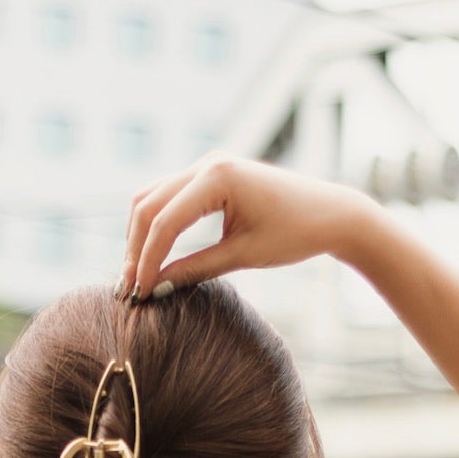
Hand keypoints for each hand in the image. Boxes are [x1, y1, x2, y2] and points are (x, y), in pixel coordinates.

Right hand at [121, 154, 374, 298]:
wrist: (330, 213)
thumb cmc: (295, 233)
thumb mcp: (243, 255)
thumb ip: (196, 269)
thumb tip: (157, 288)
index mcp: (217, 176)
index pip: (165, 221)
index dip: (146, 260)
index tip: (139, 295)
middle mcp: (207, 162)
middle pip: (147, 204)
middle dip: (135, 248)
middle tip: (129, 288)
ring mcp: (207, 165)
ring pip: (152, 198)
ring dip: (140, 235)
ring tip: (137, 276)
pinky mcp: (210, 175)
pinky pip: (169, 197)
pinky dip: (156, 224)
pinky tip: (152, 255)